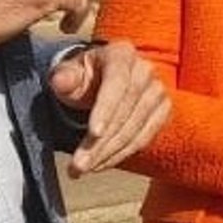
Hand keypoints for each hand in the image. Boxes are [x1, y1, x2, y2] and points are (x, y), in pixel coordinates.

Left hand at [48, 40, 170, 174]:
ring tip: (84, 168)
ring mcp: (157, 91)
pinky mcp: (162, 111)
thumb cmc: (85, 75)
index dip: (106, 109)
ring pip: (135, 130)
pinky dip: (121, 154)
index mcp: (121, 54)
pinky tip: (101, 163)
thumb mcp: (70, 72)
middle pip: (125, 112)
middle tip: (78, 164)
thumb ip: (64, 77)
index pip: (116, 83)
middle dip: (100, 142)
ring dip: (108, 153)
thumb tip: (60, 82)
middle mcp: (145, 70)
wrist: (104, 79)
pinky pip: (143, 139)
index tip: (94, 133)